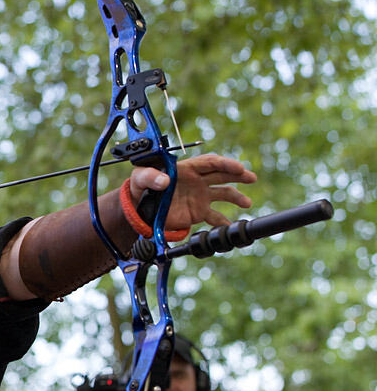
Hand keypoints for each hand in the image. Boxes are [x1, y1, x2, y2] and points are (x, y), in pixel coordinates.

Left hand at [128, 154, 255, 232]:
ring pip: (223, 193)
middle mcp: (197, 180)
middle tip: (251, 177)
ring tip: (246, 203)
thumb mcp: (141, 177)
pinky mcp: (198, 212)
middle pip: (222, 174)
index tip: (237, 168)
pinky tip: (231, 227)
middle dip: (238, 175)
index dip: (225, 164)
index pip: (210, 163)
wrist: (141, 207)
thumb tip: (164, 181)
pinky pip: (215, 217)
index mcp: (187, 169)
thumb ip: (150, 176)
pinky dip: (223, 223)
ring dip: (236, 197)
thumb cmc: (142, 186)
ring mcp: (200, 196)